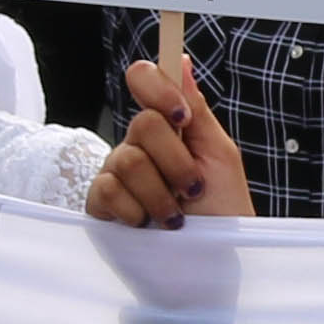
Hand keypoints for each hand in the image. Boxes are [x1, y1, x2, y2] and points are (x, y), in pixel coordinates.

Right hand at [85, 50, 254, 221]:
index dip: (158, 90)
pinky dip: (135, 212)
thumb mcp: (220, 157)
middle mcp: (138, 144)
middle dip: (175, 163)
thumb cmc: (222, 211)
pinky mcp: (101, 203)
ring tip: (175, 217)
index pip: (144, 79)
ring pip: (126, 161)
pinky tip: (147, 225)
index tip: (181, 118)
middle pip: (142, 125)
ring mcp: (117, 173)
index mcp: (168, 126)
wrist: (211, 262)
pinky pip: (106, 190)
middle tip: (192, 189)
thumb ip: (197, 109)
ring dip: (161, 196)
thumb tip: (182, 61)